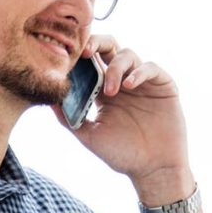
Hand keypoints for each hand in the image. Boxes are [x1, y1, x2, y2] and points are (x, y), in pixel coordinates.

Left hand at [58, 35, 193, 203]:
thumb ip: (69, 119)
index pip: (90, 62)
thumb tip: (48, 101)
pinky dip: (139, 73)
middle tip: (85, 52)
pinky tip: (128, 86)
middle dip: (97, 43)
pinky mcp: (163, 85)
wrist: (153, 169)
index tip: (67, 57)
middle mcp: (122, 81)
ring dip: (116, 68)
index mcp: (103, 91)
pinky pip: (151, 68)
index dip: (80, 55)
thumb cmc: (122, 155)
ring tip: (111, 91)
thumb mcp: (90, 137)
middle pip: (109, 47)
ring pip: (128, 55)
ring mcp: (143, 82)